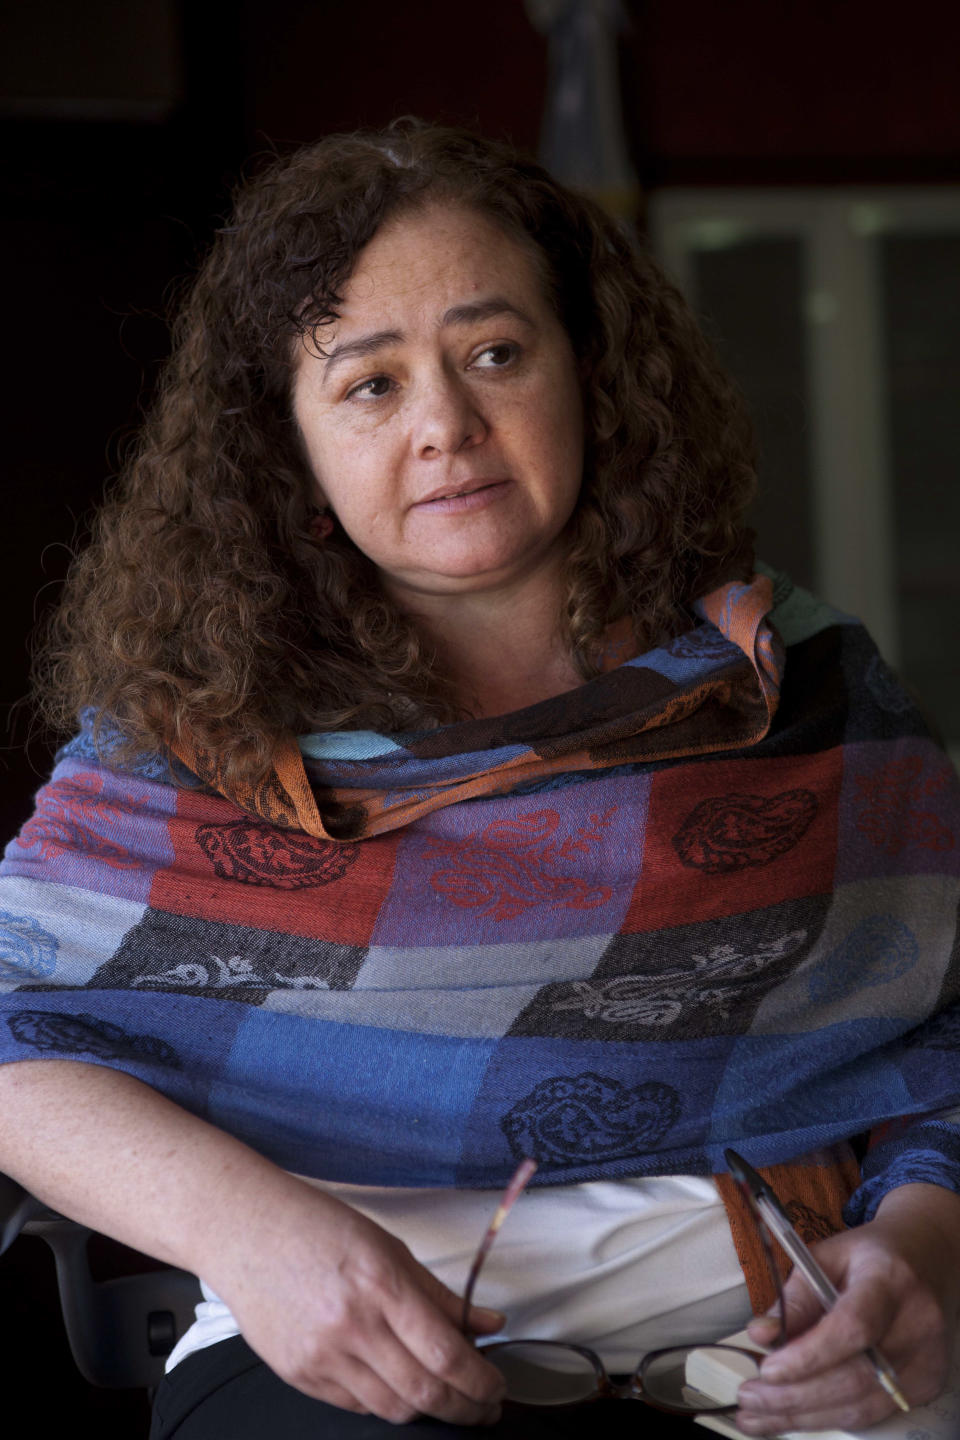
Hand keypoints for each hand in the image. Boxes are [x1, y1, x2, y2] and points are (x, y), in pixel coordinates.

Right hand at [206, 1178, 507, 1425]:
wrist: (246, 1232)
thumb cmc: (317, 1227)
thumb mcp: (389, 1248)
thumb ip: (441, 1295)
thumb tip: (489, 1324)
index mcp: (381, 1285)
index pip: (446, 1354)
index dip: (481, 1381)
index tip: (497, 1386)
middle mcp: (352, 1327)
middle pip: (424, 1392)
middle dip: (466, 1409)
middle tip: (486, 1407)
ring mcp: (322, 1357)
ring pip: (393, 1409)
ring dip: (430, 1412)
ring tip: (450, 1400)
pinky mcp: (300, 1376)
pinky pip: (357, 1406)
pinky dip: (388, 1404)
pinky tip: (401, 1388)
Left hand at [732, 1183, 959, 1434]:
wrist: (921, 1259)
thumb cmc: (864, 1257)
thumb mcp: (824, 1257)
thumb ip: (795, 1298)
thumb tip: (759, 1334)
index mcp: (890, 1280)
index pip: (853, 1327)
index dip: (809, 1355)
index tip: (767, 1369)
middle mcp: (918, 1324)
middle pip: (856, 1376)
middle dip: (795, 1394)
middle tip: (749, 1397)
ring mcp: (927, 1359)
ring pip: (862, 1405)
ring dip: (804, 1415)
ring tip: (756, 1415)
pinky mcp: (926, 1384)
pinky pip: (871, 1413)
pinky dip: (825, 1418)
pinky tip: (789, 1417)